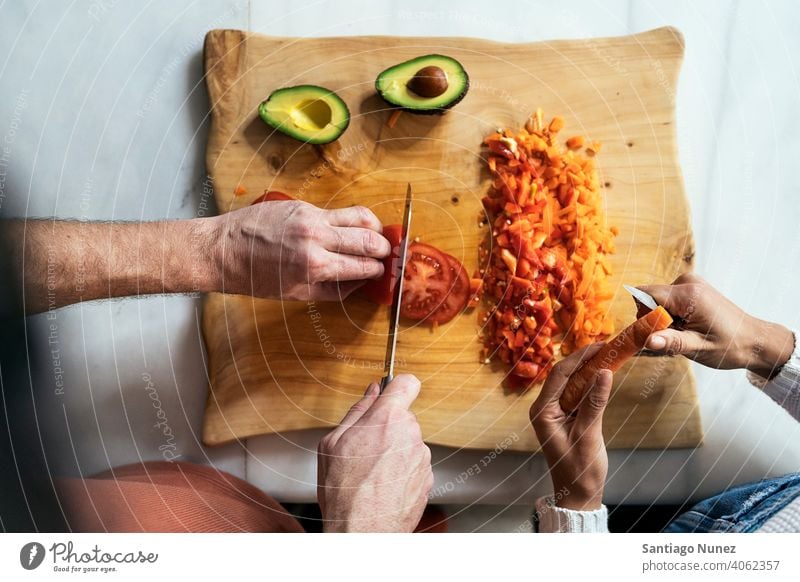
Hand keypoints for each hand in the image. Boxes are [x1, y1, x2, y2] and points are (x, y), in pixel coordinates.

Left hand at [207, 201, 390, 300]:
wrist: (222, 250)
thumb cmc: (255, 277)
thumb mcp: (296, 293)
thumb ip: (333, 289)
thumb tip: (360, 283)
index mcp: (315, 266)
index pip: (362, 266)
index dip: (377, 270)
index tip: (382, 271)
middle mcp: (315, 238)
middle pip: (368, 239)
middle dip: (383, 249)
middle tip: (386, 254)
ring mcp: (310, 217)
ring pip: (359, 216)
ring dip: (374, 227)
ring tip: (376, 236)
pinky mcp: (302, 204)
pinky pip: (337, 211)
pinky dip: (350, 220)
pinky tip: (350, 228)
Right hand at [317, 375, 432, 531]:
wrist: (362, 532)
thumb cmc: (343, 491)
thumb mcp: (333, 443)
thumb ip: (357, 411)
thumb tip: (371, 391)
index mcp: (387, 418)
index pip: (406, 382)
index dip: (397, 385)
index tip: (389, 391)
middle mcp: (411, 434)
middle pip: (404, 416)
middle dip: (387, 425)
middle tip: (364, 446)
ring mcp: (423, 457)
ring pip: (409, 441)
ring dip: (394, 450)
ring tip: (371, 472)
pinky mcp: (428, 478)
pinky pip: (414, 463)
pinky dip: (402, 470)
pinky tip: (383, 484)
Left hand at [530, 344, 611, 510]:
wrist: (579, 495)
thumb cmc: (580, 470)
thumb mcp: (588, 435)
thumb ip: (594, 403)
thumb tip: (604, 372)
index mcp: (542, 412)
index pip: (559, 375)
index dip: (579, 357)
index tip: (600, 345)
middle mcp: (544, 408)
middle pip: (564, 375)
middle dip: (585, 360)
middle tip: (608, 346)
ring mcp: (554, 413)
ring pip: (571, 383)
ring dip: (589, 370)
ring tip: (609, 355)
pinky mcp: (566, 417)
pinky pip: (577, 394)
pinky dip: (590, 384)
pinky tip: (604, 375)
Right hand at [639, 273, 793, 378]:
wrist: (754, 340)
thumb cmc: (730, 346)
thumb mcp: (699, 348)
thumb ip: (671, 342)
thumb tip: (647, 341)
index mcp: (688, 295)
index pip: (645, 296)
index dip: (645, 317)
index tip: (659, 334)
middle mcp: (687, 282)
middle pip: (650, 298)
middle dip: (655, 320)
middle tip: (675, 339)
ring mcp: (690, 282)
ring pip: (657, 300)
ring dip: (664, 320)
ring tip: (684, 334)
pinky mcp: (692, 287)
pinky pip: (668, 299)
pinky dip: (672, 315)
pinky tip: (687, 328)